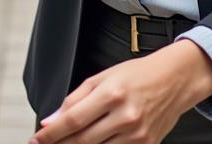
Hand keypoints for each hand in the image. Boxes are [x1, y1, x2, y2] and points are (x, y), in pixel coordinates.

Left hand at [29, 40, 211, 143]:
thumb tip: (52, 120)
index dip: (51, 134)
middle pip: (83, 140)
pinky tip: (90, 143)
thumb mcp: (103, 77)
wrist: (174, 80)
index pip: (73, 119)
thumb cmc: (137, 74)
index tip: (36, 139)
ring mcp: (137, 135)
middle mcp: (125, 116)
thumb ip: (75, 99)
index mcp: (111, 93)